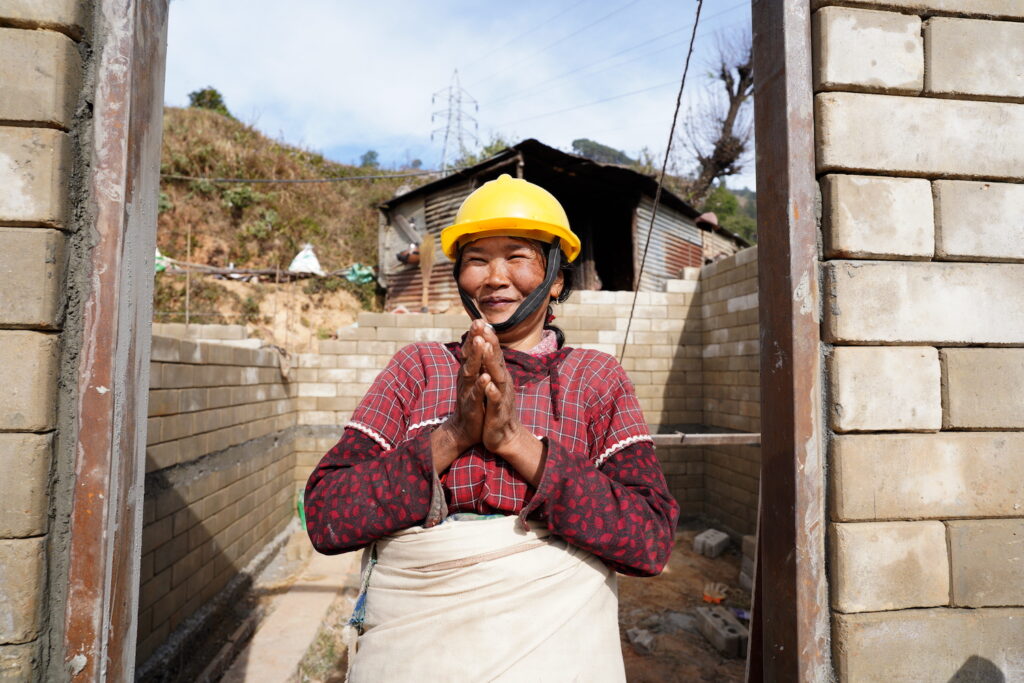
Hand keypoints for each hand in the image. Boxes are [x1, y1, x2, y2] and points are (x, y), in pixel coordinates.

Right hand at [443, 320, 489, 452]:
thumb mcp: (474, 380)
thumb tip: (479, 342)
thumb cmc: (473, 402)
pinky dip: (480, 385)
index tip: (479, 318)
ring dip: (476, 357)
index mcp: (469, 371)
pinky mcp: (471, 405)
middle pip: (469, 355)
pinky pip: (476, 394)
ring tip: (480, 342)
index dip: (475, 335)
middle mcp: (466, 378)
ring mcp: (467, 391)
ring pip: (471, 371)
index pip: (472, 350)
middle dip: (473, 339)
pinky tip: (484, 377)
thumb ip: (475, 363)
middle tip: (477, 322)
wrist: (465, 429)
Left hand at [476, 325, 526, 454]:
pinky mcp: (499, 412)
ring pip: (497, 376)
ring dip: (492, 361)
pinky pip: (496, 399)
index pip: (492, 353)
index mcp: (498, 375)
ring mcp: (502, 396)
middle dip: (490, 342)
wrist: (504, 435)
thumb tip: (484, 346)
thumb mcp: (491, 384)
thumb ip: (489, 366)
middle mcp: (502, 382)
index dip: (487, 337)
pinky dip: (491, 390)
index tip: (480, 320)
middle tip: (484, 326)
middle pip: (497, 359)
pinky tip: (487, 382)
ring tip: (486, 347)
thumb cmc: (495, 407)